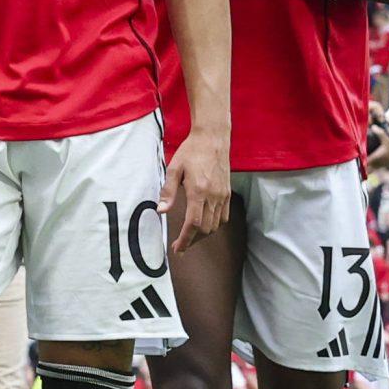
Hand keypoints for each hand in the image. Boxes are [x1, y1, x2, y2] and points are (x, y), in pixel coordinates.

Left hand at [158, 134, 229, 255]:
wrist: (213, 140)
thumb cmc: (191, 152)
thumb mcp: (174, 168)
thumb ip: (168, 191)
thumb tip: (161, 211)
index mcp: (198, 191)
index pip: (194, 224)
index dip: (186, 239)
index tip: (178, 248)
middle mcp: (213, 196)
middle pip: (206, 229)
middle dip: (192, 241)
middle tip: (180, 246)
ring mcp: (223, 196)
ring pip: (215, 225)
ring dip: (203, 235)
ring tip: (189, 237)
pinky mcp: (228, 194)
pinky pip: (223, 217)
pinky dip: (214, 226)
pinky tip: (204, 226)